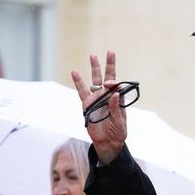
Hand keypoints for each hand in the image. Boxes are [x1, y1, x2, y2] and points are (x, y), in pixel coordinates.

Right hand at [71, 50, 125, 164]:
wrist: (107, 143)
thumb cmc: (117, 133)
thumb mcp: (120, 122)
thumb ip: (117, 108)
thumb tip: (115, 93)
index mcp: (118, 99)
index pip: (117, 85)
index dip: (114, 82)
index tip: (111, 84)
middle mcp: (107, 96)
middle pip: (108, 77)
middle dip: (109, 65)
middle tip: (110, 52)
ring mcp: (97, 98)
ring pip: (95, 80)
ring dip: (94, 68)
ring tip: (92, 56)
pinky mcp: (87, 104)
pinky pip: (81, 91)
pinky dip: (78, 82)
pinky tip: (75, 72)